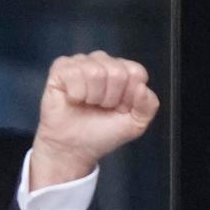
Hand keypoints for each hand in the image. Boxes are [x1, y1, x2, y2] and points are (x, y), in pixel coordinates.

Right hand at [30, 51, 159, 189]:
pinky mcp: (61, 67)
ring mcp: (82, 62)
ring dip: (93, 97)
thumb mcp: (136, 123)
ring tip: (87, 104)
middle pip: (117, 72)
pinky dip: (76, 94)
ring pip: (95, 72)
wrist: (75, 147)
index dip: (129, 96)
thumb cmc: (104, 132)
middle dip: (111, 98)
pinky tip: (73, 99)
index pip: (136, 72)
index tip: (120, 108)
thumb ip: (148, 105)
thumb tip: (142, 87)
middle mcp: (104, 62)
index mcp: (125, 72)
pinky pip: (74, 73)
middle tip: (101, 108)